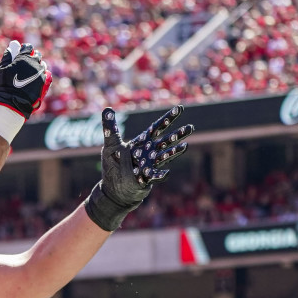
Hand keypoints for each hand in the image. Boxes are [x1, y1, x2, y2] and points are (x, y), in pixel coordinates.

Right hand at [0, 41, 51, 118]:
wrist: (13, 102)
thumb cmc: (4, 86)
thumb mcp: (0, 70)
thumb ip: (6, 57)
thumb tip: (11, 47)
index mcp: (24, 58)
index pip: (28, 48)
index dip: (24, 49)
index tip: (21, 52)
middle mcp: (34, 63)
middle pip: (37, 55)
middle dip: (32, 56)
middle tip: (26, 62)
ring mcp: (41, 73)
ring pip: (42, 65)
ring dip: (37, 66)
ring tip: (31, 72)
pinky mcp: (44, 82)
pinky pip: (46, 75)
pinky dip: (41, 75)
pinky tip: (36, 79)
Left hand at [84, 105, 193, 231]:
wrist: (113, 189)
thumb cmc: (113, 165)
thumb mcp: (110, 145)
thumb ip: (110, 128)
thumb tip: (107, 109)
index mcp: (142, 143)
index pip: (157, 128)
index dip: (168, 118)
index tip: (180, 108)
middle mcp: (148, 153)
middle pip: (165, 142)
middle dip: (177, 135)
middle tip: (191, 127)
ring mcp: (149, 166)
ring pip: (163, 157)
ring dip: (174, 152)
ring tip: (185, 146)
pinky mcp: (145, 179)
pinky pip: (154, 176)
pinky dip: (159, 175)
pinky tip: (166, 173)